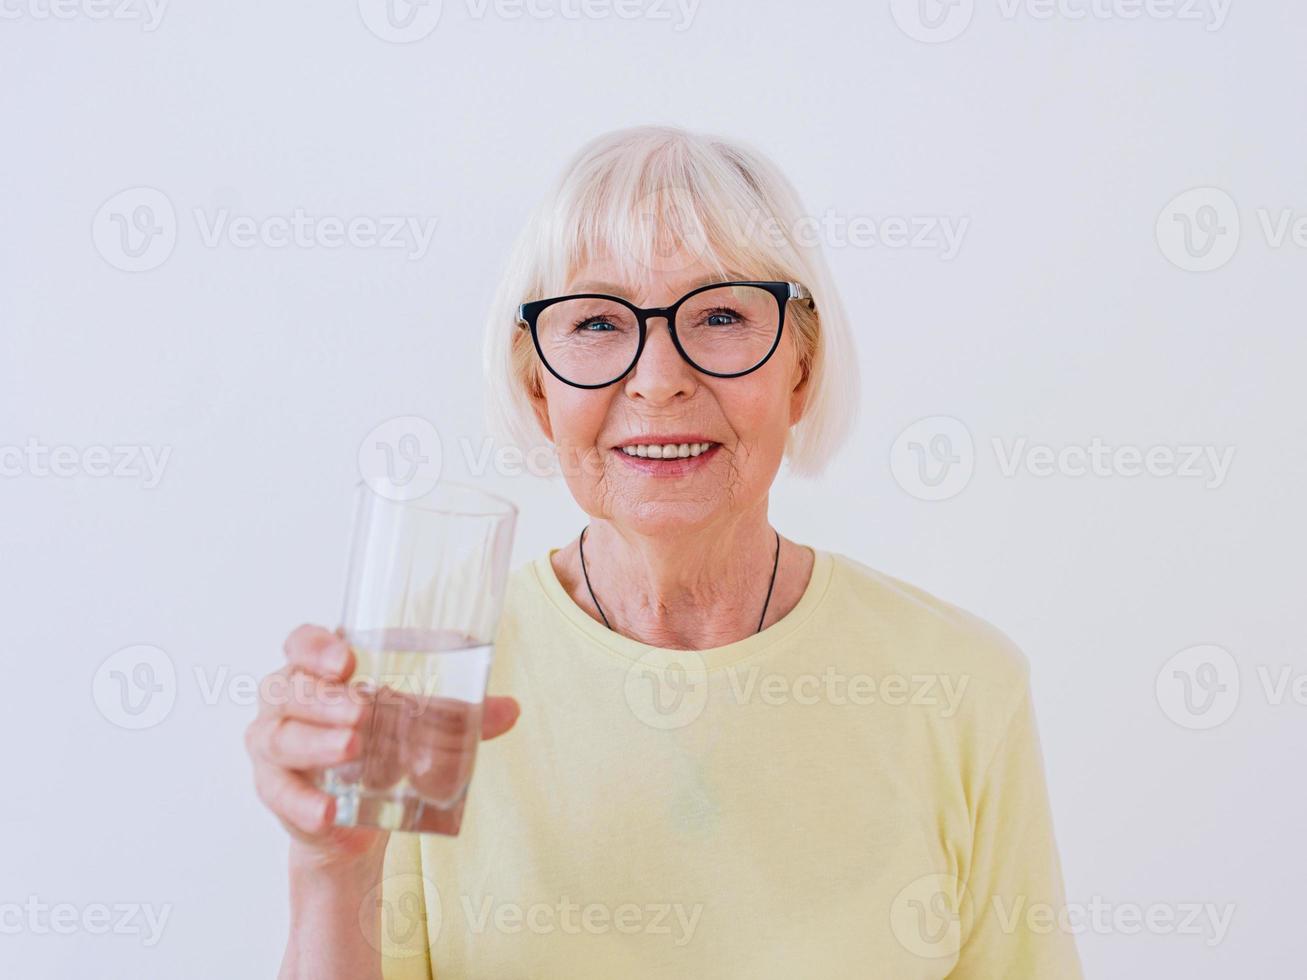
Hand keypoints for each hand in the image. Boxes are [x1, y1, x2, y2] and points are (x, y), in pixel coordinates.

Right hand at [245, 624, 520, 872]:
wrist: (358, 815)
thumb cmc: (381, 747)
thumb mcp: (419, 724)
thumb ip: (460, 716)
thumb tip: (510, 709)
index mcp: (318, 670)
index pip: (301, 643)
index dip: (317, 647)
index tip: (347, 661)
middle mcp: (287, 700)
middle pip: (289, 688)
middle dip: (325, 700)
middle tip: (362, 712)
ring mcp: (274, 745)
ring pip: (280, 736)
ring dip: (314, 743)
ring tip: (351, 748)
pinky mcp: (275, 790)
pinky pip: (279, 793)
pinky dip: (303, 803)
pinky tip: (328, 812)